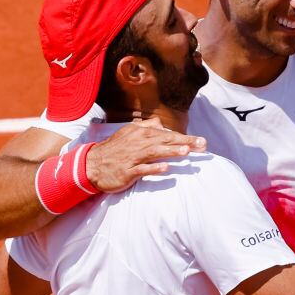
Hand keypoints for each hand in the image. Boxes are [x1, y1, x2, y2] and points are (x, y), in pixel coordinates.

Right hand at [86, 117, 206, 192]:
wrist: (91, 165)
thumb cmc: (114, 150)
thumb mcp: (128, 134)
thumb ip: (145, 128)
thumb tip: (159, 123)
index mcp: (140, 133)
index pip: (166, 134)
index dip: (185, 137)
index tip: (202, 141)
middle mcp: (138, 143)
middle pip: (164, 141)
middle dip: (185, 142)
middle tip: (202, 144)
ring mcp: (132, 157)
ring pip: (154, 152)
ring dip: (171, 151)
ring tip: (187, 152)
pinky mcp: (127, 171)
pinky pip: (142, 169)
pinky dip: (153, 169)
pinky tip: (166, 168)